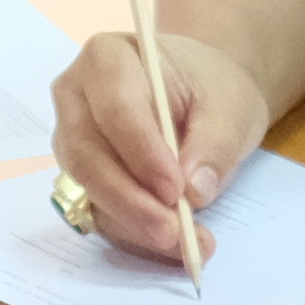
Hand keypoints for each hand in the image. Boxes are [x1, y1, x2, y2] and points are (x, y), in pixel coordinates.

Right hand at [49, 25, 269, 267]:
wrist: (197, 94)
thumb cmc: (209, 86)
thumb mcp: (231, 105)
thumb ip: (216, 143)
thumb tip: (194, 190)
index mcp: (107, 59)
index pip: (114, 108)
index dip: (141, 152)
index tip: (175, 189)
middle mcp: (76, 98)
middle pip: (88, 156)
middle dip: (130, 201)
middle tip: (174, 232)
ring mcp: (73, 140)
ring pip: (88, 190)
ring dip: (133, 224)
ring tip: (186, 244)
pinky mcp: (81, 178)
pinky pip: (99, 211)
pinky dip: (135, 233)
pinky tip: (173, 246)